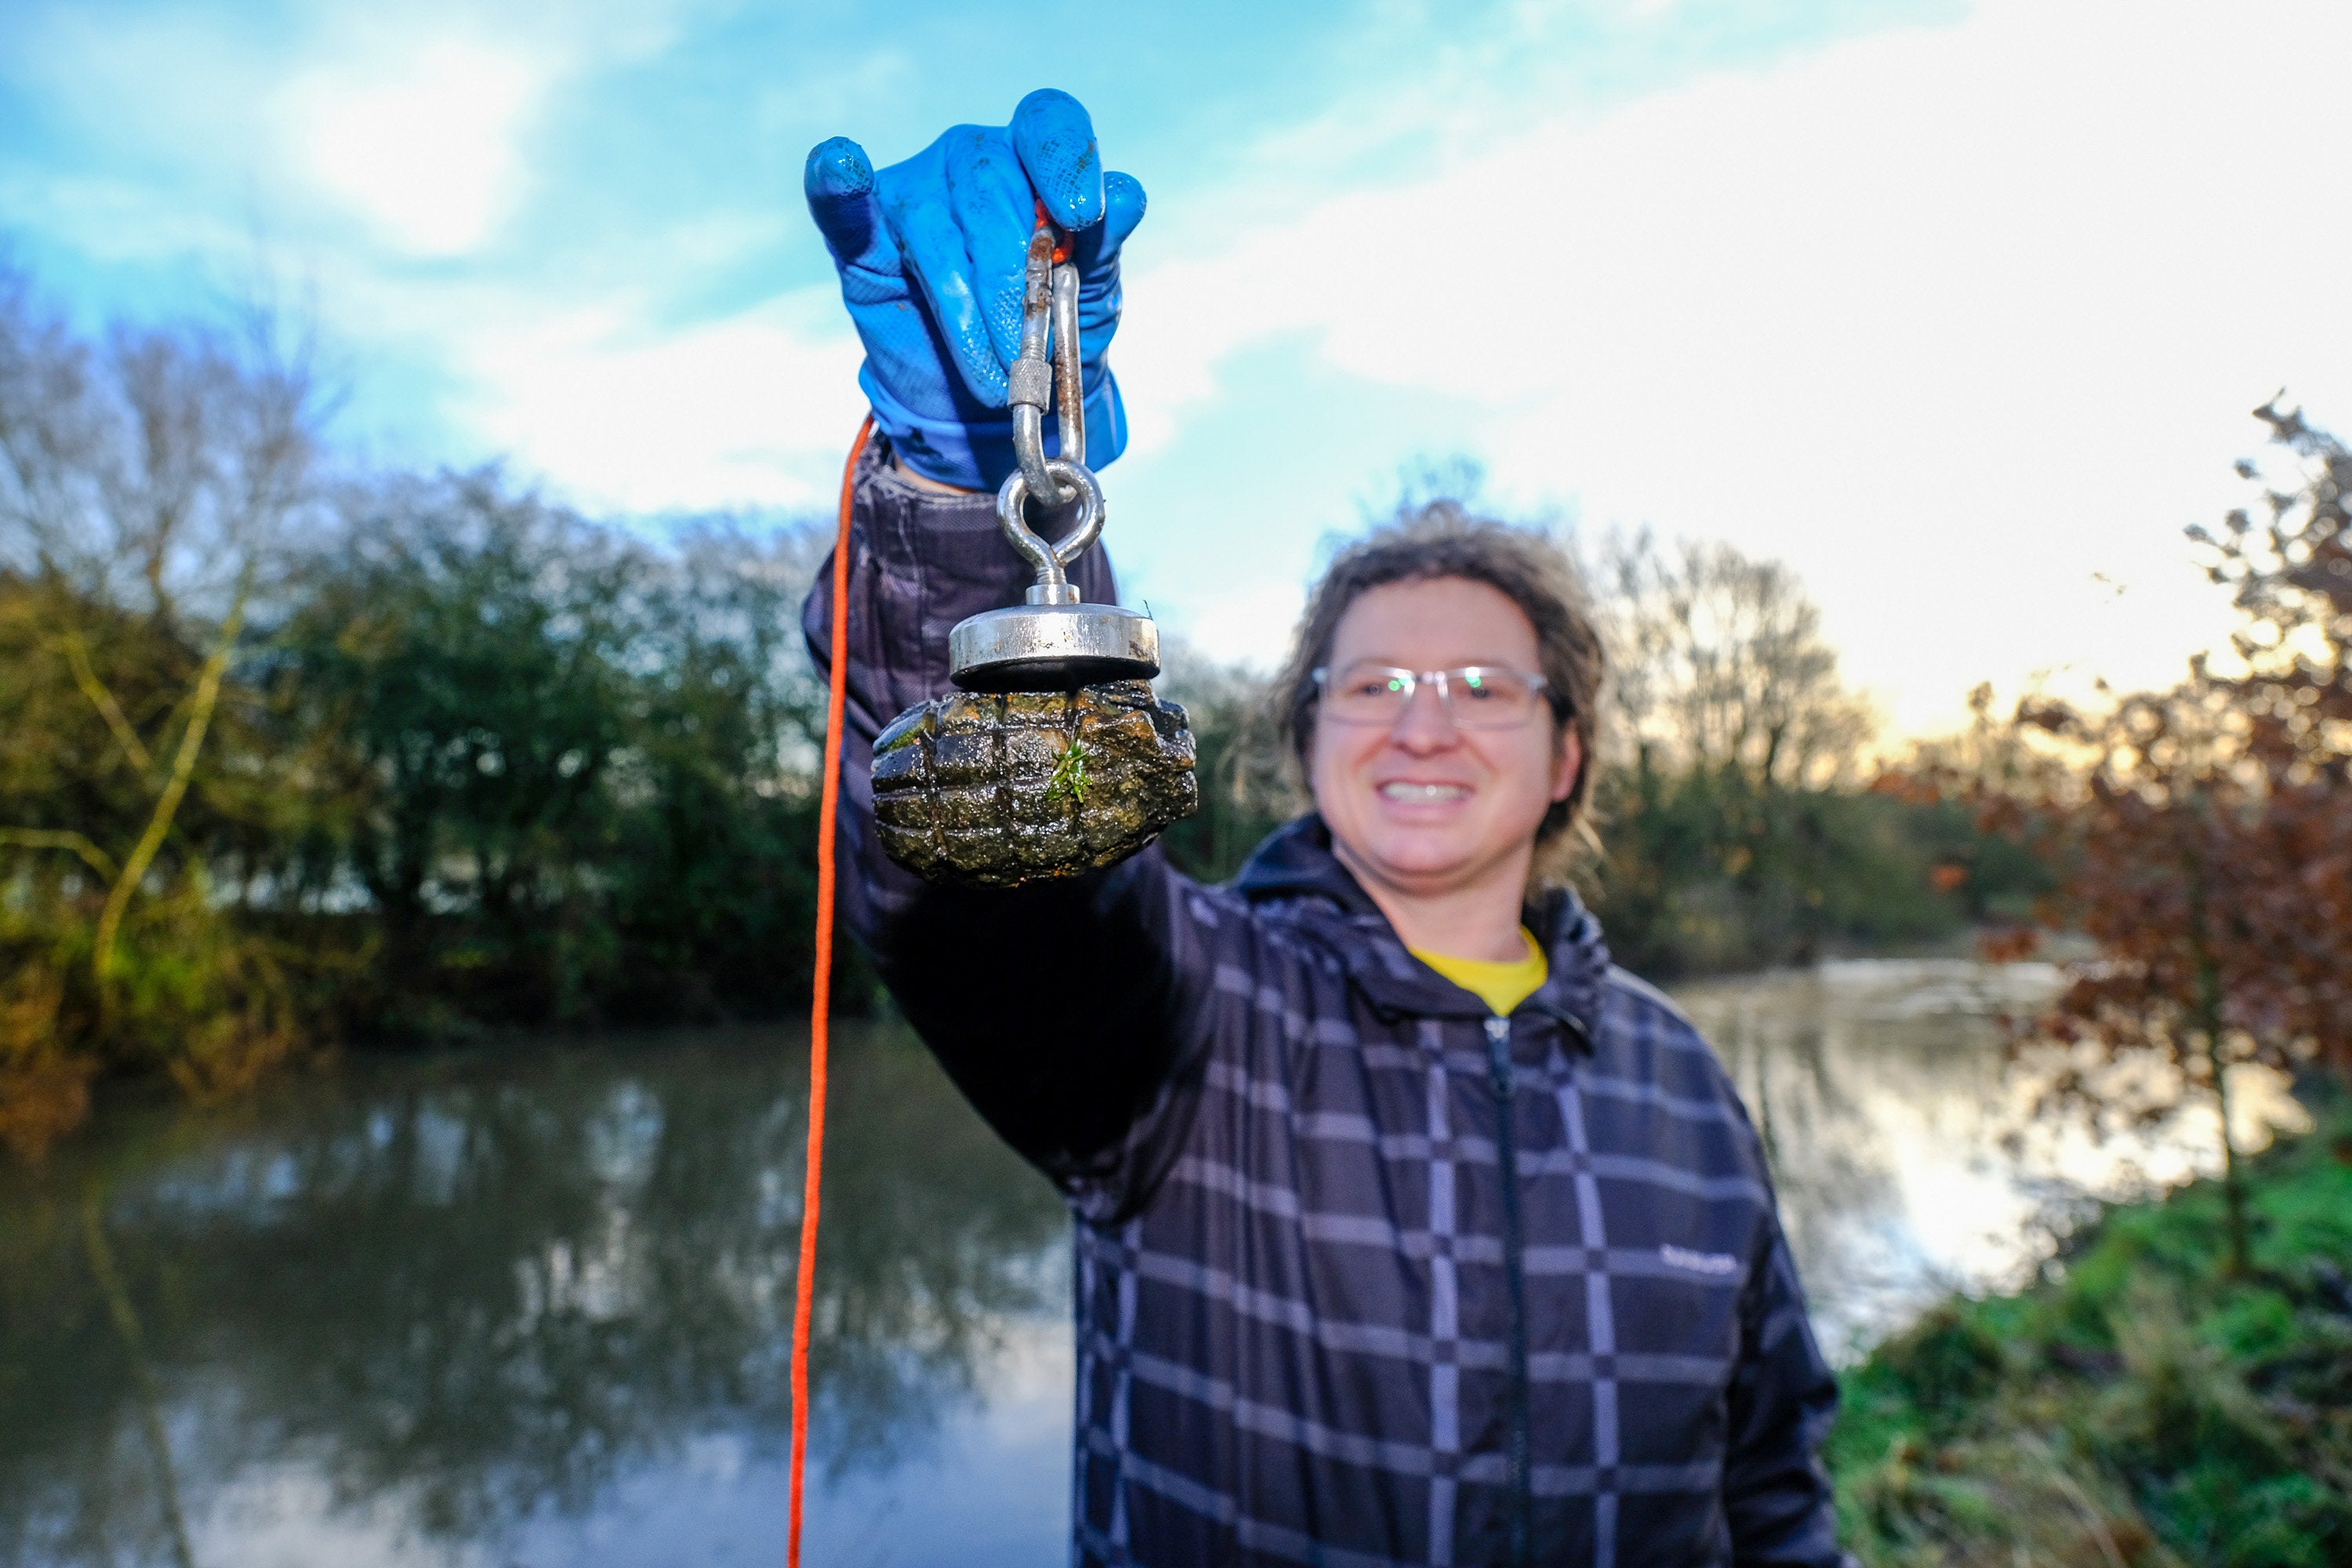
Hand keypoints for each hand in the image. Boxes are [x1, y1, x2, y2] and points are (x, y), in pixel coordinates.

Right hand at [805, 89, 1145, 491]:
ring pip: (937, 231)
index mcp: (1034, 160)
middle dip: (1014, 278)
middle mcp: (973, 161)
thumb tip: (1126, 195)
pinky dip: (836, 182)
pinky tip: (841, 163)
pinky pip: (843, 204)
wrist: (990, 409)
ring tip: (994, 377)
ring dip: (967, 313)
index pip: (1048, 124)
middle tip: (1029, 354)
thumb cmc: (1046, 335)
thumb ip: (1105, 245)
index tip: (1082, 215)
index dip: (1065, 158)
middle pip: (991, 185)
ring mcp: (915, 193)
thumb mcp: (1090, 296)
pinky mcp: (862, 238)